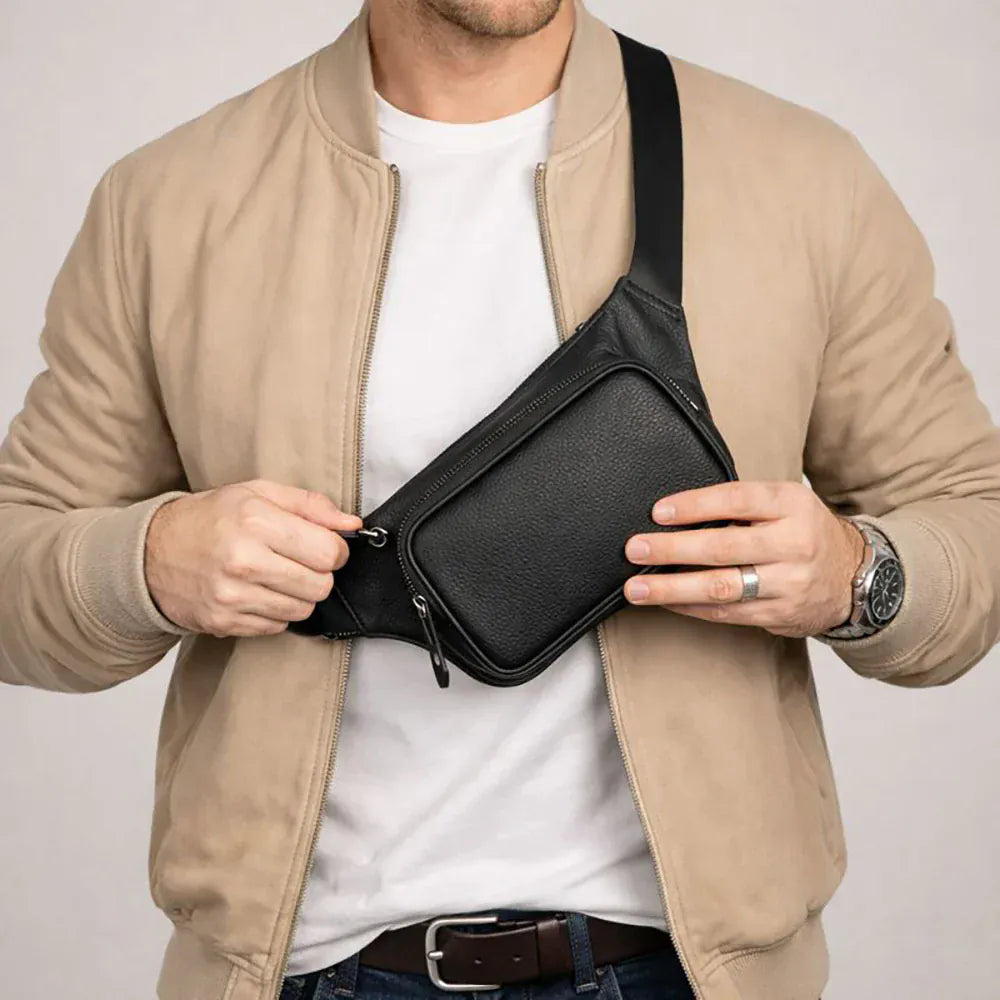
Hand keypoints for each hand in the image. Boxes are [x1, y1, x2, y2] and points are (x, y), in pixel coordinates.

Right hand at [145, 479, 361, 636]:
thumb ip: (311, 506)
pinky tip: (255, 592)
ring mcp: (231, 596)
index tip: (323, 546)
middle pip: (320, 586)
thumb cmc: (210, 518)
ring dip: (297, 595)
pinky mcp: (223, 623)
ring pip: (302, 610)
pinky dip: (274, 612)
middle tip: (297, 561)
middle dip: (318, 574)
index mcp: (255, 520)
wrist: (152, 552)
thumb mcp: (258, 494)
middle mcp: (243, 560)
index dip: (335, 550)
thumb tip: (353, 525)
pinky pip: (277, 627)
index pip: (328, 552)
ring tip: (275, 576)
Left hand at [622, 481, 865, 637]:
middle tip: (635, 549)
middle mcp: (793, 543)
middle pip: (723, 547)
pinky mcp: (779, 613)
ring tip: (637, 587)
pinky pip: (726, 613)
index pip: (736, 499)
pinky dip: (690, 607)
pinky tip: (665, 601)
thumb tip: (675, 509)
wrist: (856, 575)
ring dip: (671, 588)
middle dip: (672, 549)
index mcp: (792, 505)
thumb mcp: (786, 503)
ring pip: (720, 587)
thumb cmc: (804, 531)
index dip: (695, 505)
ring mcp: (788, 583)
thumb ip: (740, 503)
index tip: (658, 511)